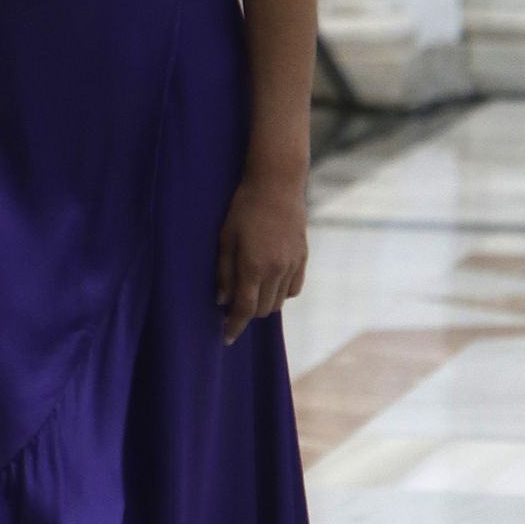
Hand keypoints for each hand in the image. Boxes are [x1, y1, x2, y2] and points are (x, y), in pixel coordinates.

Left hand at [214, 168, 307, 346]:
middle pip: (263, 310)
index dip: (234, 326)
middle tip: (233, 307)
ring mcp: (292, 265)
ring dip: (264, 304)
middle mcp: (276, 270)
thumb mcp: (225, 238)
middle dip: (247, 314)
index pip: (244, 309)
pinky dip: (281, 293)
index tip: (226, 338)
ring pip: (279, 302)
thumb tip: (221, 300)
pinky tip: (270, 283)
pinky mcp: (303, 258)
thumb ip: (224, 272)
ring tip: (250, 293)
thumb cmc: (244, 208)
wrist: (277, 185)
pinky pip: (293, 289)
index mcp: (253, 266)